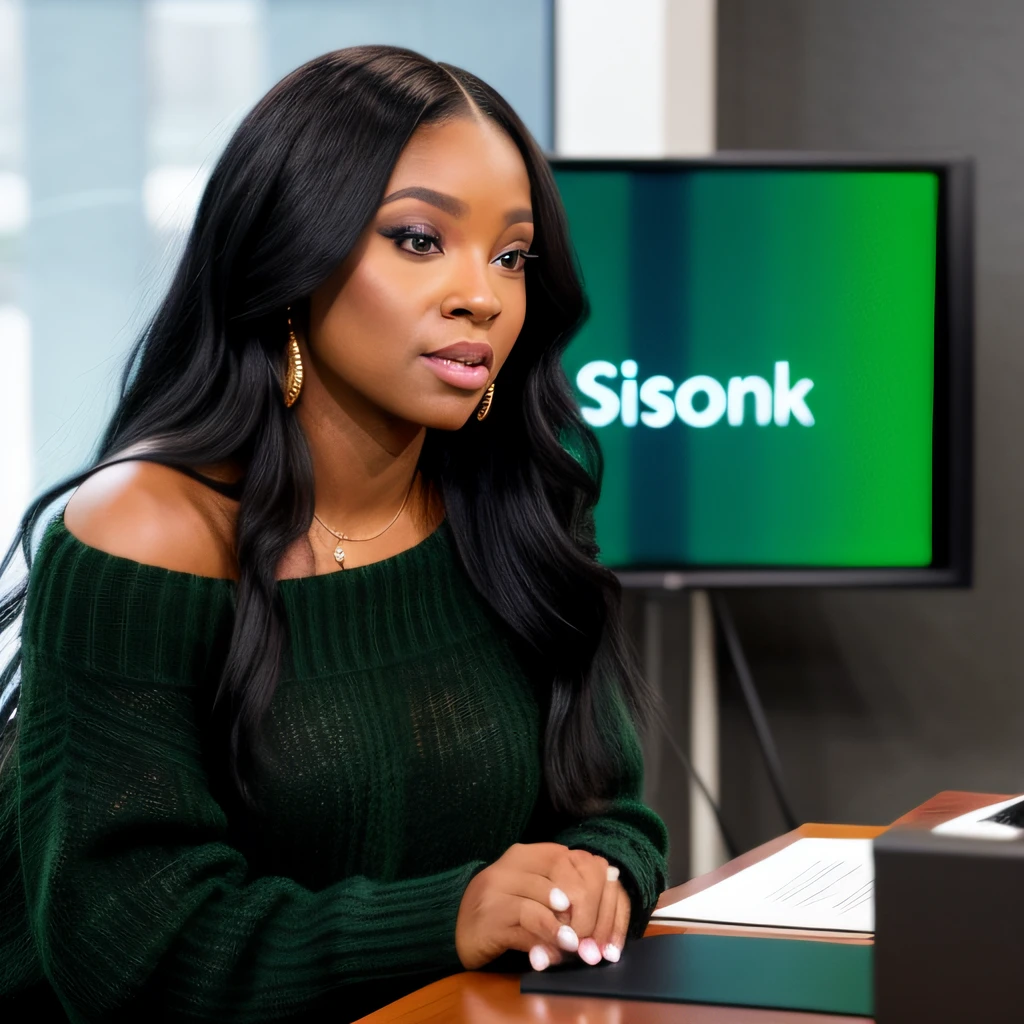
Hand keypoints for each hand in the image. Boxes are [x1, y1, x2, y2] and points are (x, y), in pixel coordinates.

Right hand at [455, 842, 622, 970]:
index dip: (595, 889)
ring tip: (578, 948)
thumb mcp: (535, 893)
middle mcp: (511, 863)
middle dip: (584, 913)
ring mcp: (497, 887)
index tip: (605, 918)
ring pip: (544, 901)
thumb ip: (565, 886)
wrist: (456, 928)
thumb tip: (611, 876)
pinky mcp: (489, 914)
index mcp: (528, 853)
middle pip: (563, 877)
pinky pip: (525, 924)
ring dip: (566, 929)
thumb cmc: (504, 911)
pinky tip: (552, 955)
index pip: (572, 859)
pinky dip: (544, 940)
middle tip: (593, 941)